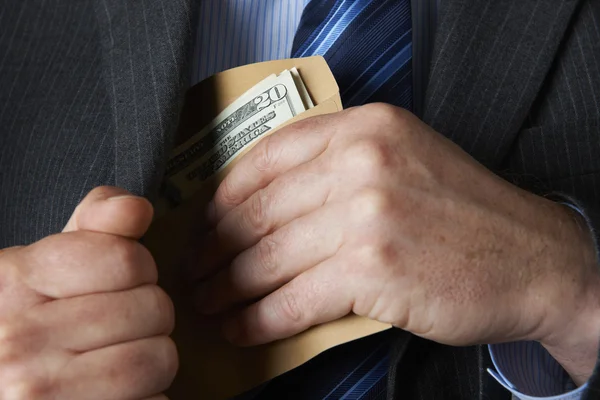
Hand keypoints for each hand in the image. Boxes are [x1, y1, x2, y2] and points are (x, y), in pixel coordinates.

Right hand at [0, 187, 176, 399]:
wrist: (4, 381)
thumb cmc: (30, 324)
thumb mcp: (45, 266)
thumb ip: (93, 228)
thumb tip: (137, 208)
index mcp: (16, 282)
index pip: (125, 259)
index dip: (141, 268)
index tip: (124, 281)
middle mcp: (21, 338)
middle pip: (152, 308)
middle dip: (153, 315)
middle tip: (127, 326)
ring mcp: (41, 392)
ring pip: (158, 359)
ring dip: (156, 358)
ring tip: (127, 359)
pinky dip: (151, 397)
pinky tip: (122, 393)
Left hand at [191, 104, 599, 381]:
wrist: (534, 258)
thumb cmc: (464, 215)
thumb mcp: (402, 162)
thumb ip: (335, 171)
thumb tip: (262, 207)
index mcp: (364, 128)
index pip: (266, 156)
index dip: (223, 197)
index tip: (203, 225)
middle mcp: (362, 162)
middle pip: (259, 210)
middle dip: (214, 249)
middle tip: (192, 274)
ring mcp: (368, 214)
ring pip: (268, 257)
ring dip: (228, 288)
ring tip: (207, 304)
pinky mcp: (374, 270)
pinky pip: (293, 298)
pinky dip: (258, 318)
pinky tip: (241, 328)